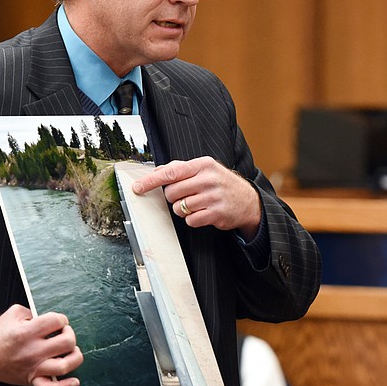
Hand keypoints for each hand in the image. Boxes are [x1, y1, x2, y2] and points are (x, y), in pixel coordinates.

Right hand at [0, 304, 82, 385]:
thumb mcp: (12, 314)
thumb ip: (33, 312)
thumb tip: (52, 320)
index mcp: (26, 332)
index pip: (56, 321)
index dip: (61, 319)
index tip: (57, 322)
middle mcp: (31, 351)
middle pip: (67, 342)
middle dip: (70, 334)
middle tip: (63, 333)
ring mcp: (32, 368)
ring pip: (64, 366)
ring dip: (74, 356)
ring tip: (71, 350)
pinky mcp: (31, 380)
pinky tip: (74, 381)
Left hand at [131, 157, 261, 238]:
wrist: (248, 201)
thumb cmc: (221, 183)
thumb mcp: (205, 169)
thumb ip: (181, 168)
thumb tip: (155, 171)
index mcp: (203, 165)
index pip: (171, 172)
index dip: (151, 180)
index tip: (138, 187)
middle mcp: (208, 179)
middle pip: (172, 192)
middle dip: (173, 197)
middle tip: (185, 196)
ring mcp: (213, 197)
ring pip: (179, 208)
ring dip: (182, 210)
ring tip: (196, 205)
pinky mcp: (216, 213)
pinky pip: (190, 220)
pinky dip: (192, 219)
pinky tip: (202, 213)